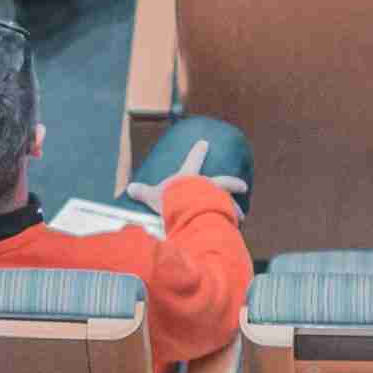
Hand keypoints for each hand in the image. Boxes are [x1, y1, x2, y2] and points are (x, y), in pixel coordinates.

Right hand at [124, 138, 248, 212]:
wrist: (187, 210)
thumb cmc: (170, 200)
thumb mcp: (153, 196)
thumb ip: (143, 193)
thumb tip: (129, 188)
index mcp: (189, 178)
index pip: (193, 161)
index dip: (197, 152)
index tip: (204, 143)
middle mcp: (207, 186)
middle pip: (223, 181)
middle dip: (234, 183)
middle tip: (244, 186)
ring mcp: (216, 198)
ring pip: (229, 202)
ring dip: (235, 208)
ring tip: (241, 216)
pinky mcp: (221, 213)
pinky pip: (228, 218)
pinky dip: (231, 223)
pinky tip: (235, 229)